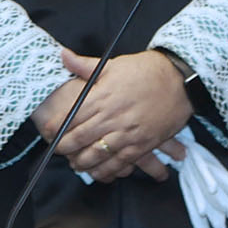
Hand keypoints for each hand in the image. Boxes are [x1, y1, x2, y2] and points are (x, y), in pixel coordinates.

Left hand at [38, 49, 189, 184]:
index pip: (72, 116)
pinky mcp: (143, 145)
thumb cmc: (145, 70)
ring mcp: (128, 132)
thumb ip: (84, 65)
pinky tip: (98, 172)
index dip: (57, 127)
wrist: (178, 80)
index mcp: (103, 96)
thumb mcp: (113, 64)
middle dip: (65, 148)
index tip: (48, 131)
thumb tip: (63, 55)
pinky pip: (120, 163)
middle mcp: (112, 116)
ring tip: (76, 164)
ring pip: (98, 154)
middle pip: (80, 138)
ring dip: (83, 162)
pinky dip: (106, 170)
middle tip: (58, 151)